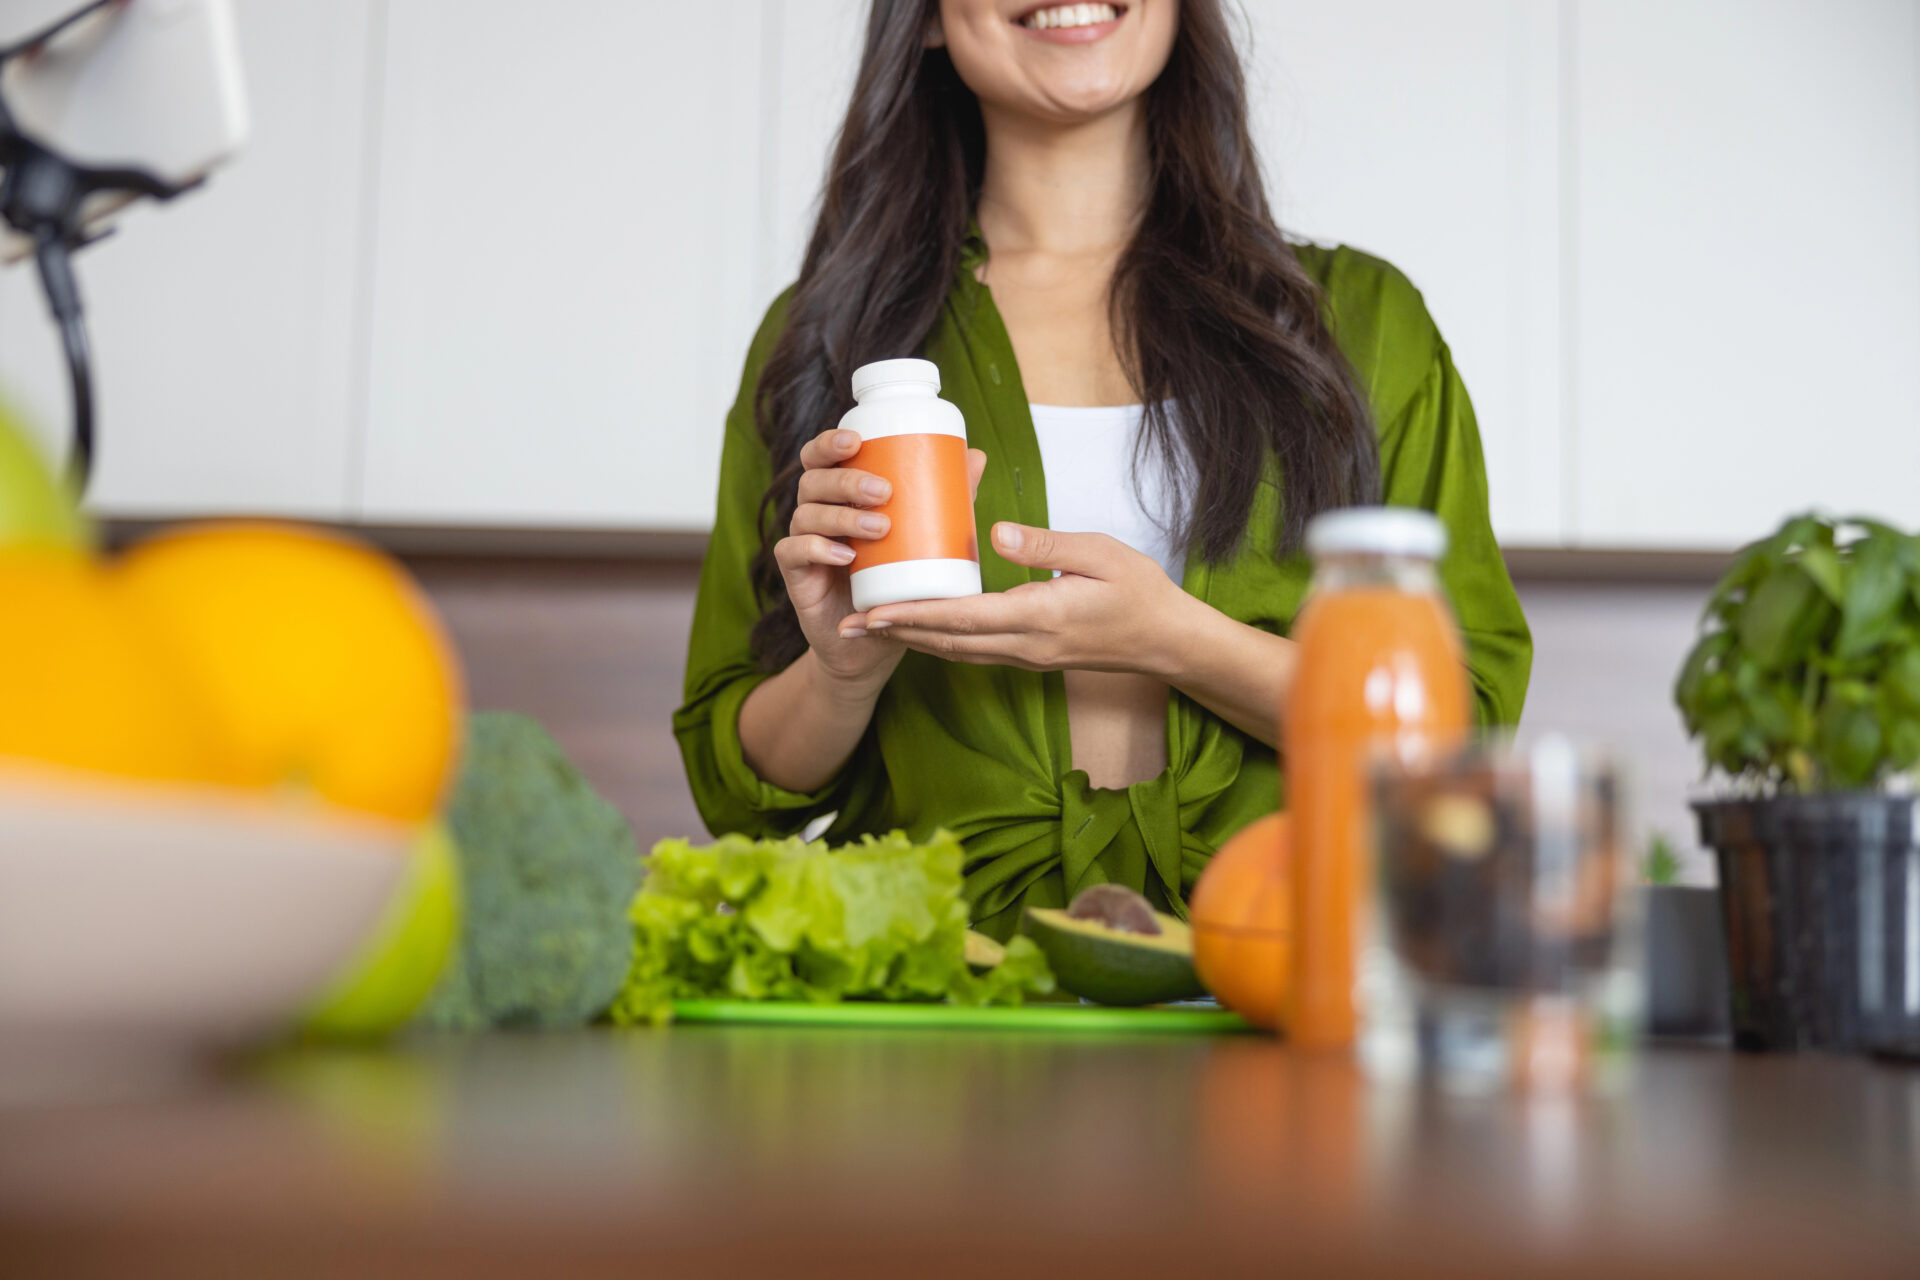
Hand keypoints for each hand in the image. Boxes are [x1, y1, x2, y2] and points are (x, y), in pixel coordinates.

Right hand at [774, 427, 987, 690]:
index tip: (856, 440)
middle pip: (814, 481)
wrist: (873, 642)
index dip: (829, 443)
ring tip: (879, 528)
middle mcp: (816, 512)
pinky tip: (844, 556)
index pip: (821, 457)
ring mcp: (803, 542)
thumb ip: (944, 498)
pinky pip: (792, 551)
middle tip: (884, 492)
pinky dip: (817, 548)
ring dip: (841, 517)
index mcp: (838, 494)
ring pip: (806, 514)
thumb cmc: (896, 580)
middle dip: (846, 481)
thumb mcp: (925, 537)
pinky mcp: (796, 575)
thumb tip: (976, 456)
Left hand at [863, 523, 1194, 675]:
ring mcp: (1026, 656)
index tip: (873, 612)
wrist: (1167, 641)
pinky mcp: (1031, 656)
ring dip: (912, 640)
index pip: (963, 618)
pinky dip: (940, 641)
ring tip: (871, 628)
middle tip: (848, 624)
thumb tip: (994, 532)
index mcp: (1038, 618)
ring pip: (956, 652)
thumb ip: (1047, 544)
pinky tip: (921, 627)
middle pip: (947, 642)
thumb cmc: (1140, 591)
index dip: (913, 615)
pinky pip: (974, 652)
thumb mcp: (1100, 554)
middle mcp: (1025, 645)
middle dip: (896, 633)